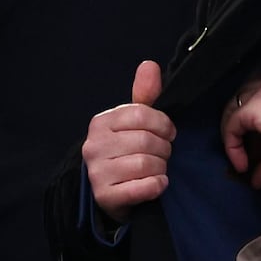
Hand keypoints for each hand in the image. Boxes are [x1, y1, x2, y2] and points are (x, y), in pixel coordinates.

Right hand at [82, 61, 175, 223]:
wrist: (108, 192)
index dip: (164, 124)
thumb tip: (149, 64)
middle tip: (160, 154)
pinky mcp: (106, 195)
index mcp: (100, 122)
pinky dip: (157, 185)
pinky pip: (146, 186)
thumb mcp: (132, 123)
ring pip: (148, 163)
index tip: (166, 133)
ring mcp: (97, 171)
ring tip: (155, 169)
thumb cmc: (125, 153)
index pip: (142, 114)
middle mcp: (93, 145)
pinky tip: (155, 184)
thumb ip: (144, 96)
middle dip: (164, 149)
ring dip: (161, 168)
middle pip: (148, 140)